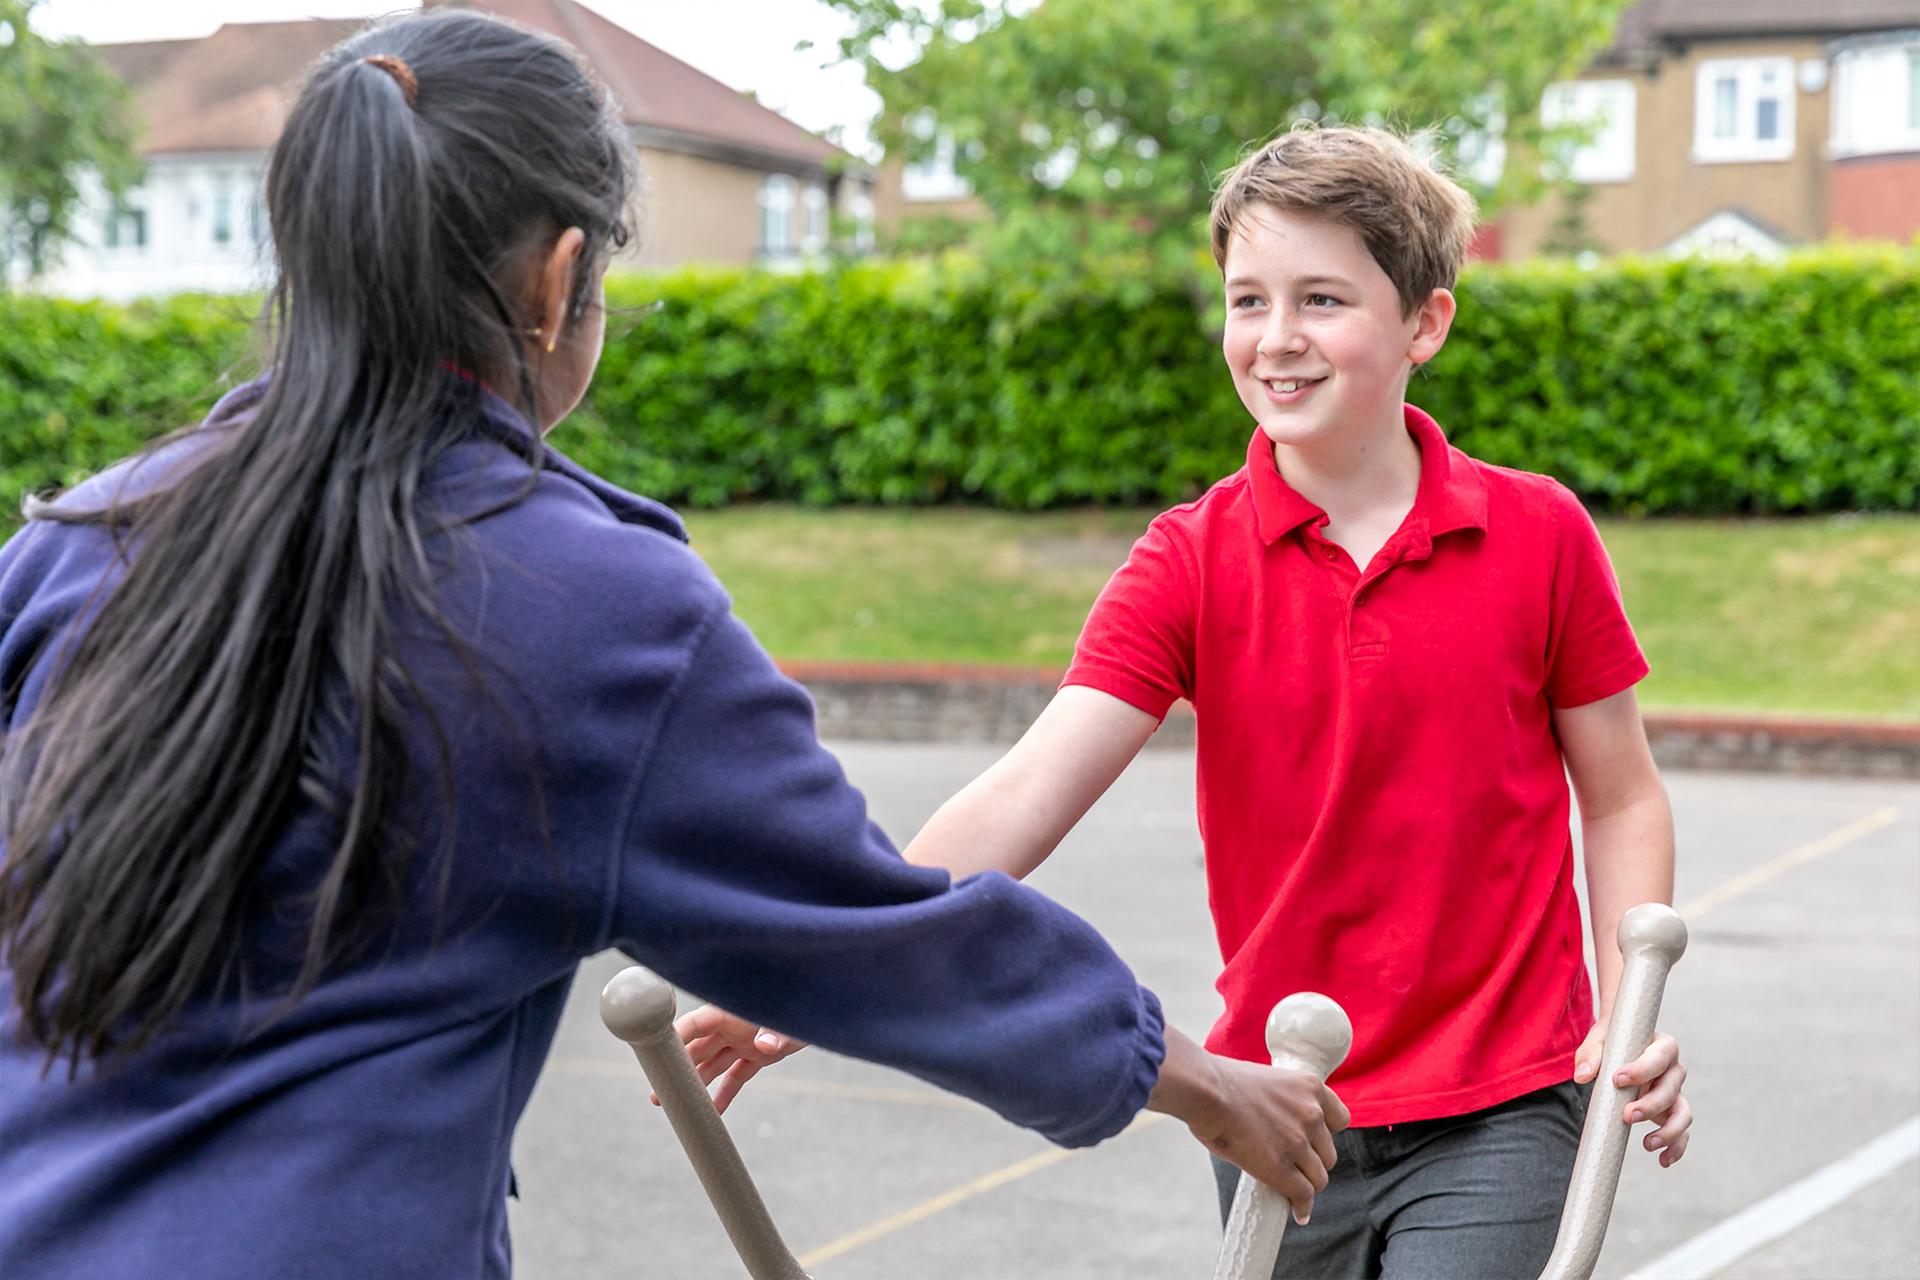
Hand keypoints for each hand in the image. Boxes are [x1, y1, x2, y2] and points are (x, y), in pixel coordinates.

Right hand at [665, 1004, 807, 1113]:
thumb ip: (774, 1032)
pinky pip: (735, 1078)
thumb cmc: (800, 1006)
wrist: (820, 1011)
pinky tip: (713, 1113)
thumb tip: (764, 1046)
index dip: (676, 1037)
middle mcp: (732, 1028)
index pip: (697, 1023)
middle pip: (697, 1049)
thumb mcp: (787, 1020)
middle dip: (678, 1070)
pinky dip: (725, 1095)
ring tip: (675, 1105)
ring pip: (712, 1066)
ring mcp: (742, 1044)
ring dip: (695, 1085)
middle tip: (657, 1093)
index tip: (657, 1054)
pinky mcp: (756, 1059)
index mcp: (732, 1012)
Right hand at [1149, 1028, 1348, 1224]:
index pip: (1340, 1119)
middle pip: (1328, 1154)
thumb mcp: (1268, 1081)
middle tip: (1293, 1166)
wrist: (1206, 1091)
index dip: (1326, 1134)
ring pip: (1318, 1178)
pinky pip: (1304, 1194)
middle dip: (1312, 1161)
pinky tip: (1298, 1212)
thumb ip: (1283, 1104)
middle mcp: (1312, 1114)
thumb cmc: (1222, 1082)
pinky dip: (1302, 1206)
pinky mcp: (1282, 1168)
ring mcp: (1299, 1143)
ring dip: (1306, 1184)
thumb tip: (1276, 1128)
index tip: (1313, 1141)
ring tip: (1292, 1189)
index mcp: (1310, 1087)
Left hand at [1573, 1024, 1690, 1166]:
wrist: (1624, 1046)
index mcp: (1661, 1046)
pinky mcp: (1672, 1111)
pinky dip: (1676, 1147)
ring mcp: (1675, 1092)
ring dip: (1669, 1131)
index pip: (1659, 1057)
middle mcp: (1673, 1070)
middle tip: (1627, 1116)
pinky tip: (1663, 1160)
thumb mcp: (1600, 1040)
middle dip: (1650, 1105)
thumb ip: (1591, 1054)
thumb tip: (1582, 1076)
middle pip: (1671, 1089)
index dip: (1642, 1070)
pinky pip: (1682, 1132)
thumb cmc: (1614, 1042)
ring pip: (1683, 1113)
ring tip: (1647, 1144)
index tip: (1618, 1079)